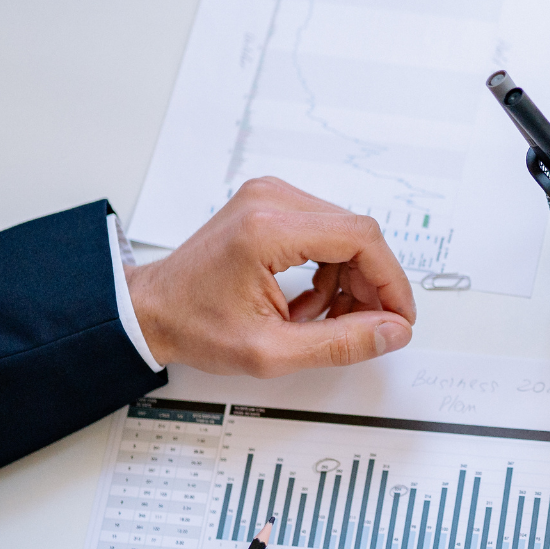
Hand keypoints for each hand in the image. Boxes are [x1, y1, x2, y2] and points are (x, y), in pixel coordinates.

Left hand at [125, 176, 415, 376]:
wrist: (151, 309)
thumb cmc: (194, 325)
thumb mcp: (272, 351)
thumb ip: (341, 343)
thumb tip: (392, 331)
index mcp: (268, 228)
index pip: (361, 238)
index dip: (391, 280)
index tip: (398, 316)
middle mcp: (270, 200)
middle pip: (356, 234)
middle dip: (368, 285)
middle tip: (362, 327)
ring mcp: (269, 197)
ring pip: (344, 234)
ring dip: (346, 280)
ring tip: (318, 320)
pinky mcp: (269, 205)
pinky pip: (324, 233)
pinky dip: (328, 270)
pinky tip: (306, 302)